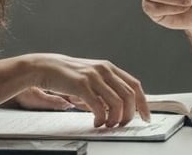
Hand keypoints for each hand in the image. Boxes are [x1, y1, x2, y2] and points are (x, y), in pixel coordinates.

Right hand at [20, 53, 150, 127]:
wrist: (45, 66)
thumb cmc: (68, 75)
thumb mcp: (91, 76)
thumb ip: (106, 86)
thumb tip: (122, 105)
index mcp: (109, 68)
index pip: (135, 85)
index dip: (143, 103)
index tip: (146, 117)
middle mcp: (104, 70)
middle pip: (129, 96)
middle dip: (129, 115)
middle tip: (122, 125)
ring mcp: (93, 77)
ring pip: (117, 102)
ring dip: (115, 119)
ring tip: (108, 125)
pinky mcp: (81, 85)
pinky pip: (99, 107)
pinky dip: (102, 118)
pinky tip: (97, 122)